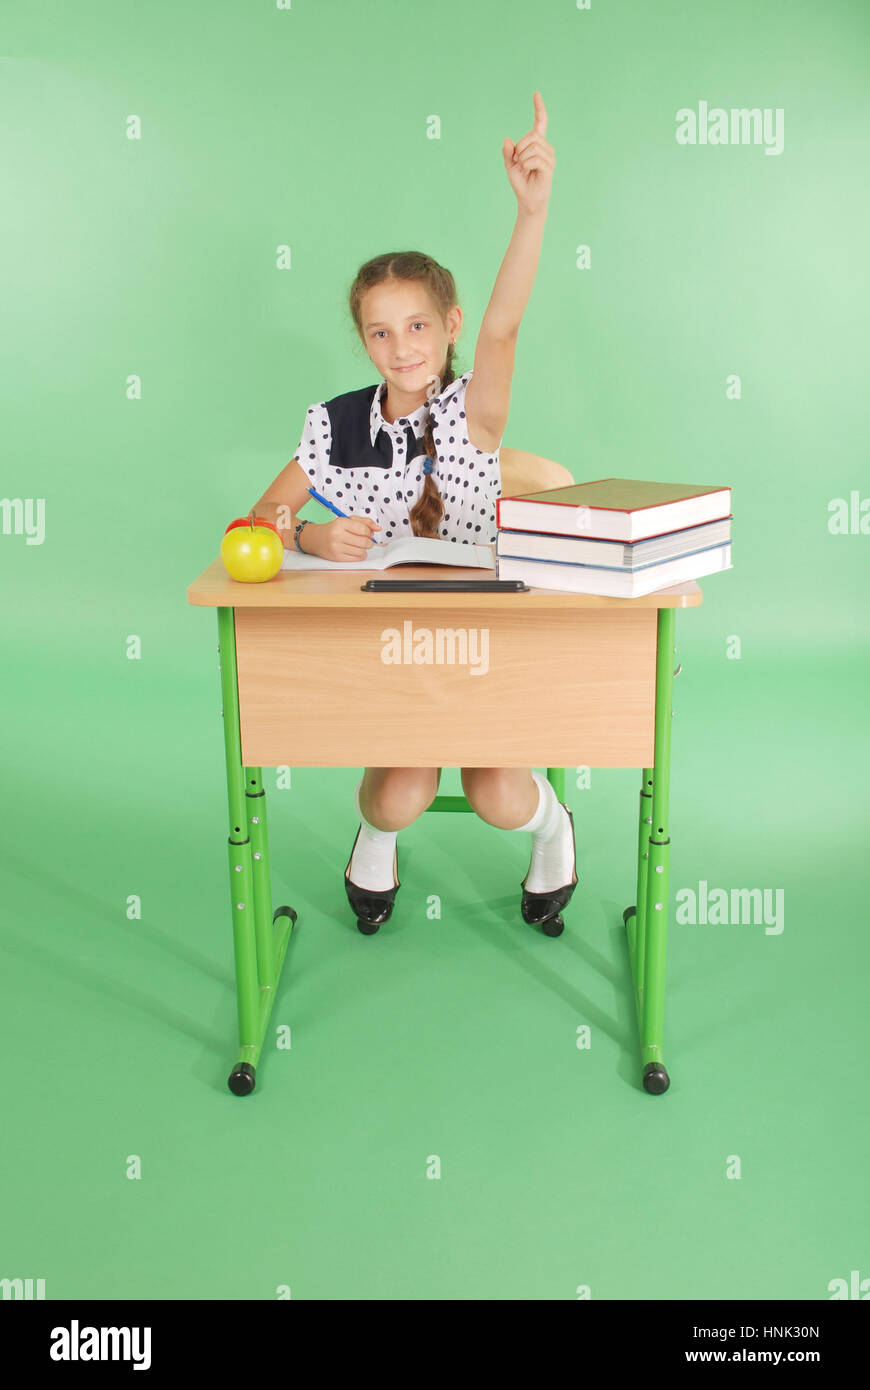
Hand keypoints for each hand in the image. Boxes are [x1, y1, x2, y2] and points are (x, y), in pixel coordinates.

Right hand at [310, 516, 381, 561]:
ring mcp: (336, 547)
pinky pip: (356, 558)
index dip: (370, 532)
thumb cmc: (333, 528)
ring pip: (361, 552)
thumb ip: (364, 522)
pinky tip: (356, 551)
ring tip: (360, 546)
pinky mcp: (336, 557)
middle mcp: (337, 535)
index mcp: (341, 523)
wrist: (314, 538)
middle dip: (369, 542)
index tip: (368, 533)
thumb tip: (378, 528)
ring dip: (365, 550)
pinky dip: (360, 555)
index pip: (363, 529)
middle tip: (367, 541)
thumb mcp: (347, 520)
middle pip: (364, 542)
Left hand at [502, 91, 554, 215]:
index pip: (540, 122)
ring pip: (532, 147)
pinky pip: (534, 158)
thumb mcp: (509, 165)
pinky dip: (526, 165)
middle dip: (520, 149)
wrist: (527, 200)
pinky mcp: (549, 167)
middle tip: (519, 163)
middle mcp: (546, 147)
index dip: (538, 108)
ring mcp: (549, 157)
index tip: (536, 94)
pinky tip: (528, 172)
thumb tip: (507, 140)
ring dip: (522, 159)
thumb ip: (508, 152)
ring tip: (525, 169)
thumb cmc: (520, 181)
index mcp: (537, 144)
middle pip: (531, 136)